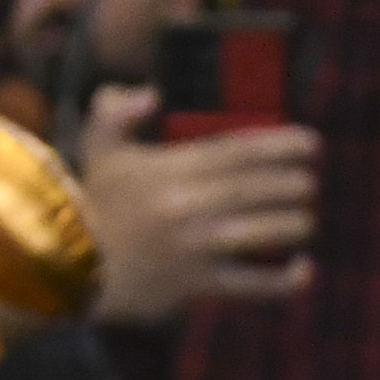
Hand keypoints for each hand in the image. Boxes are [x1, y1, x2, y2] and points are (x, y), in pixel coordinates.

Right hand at [71, 96, 316, 326]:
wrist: (66, 267)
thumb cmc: (91, 204)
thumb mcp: (97, 148)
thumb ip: (116, 109)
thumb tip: (151, 94)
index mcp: (170, 169)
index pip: (240, 150)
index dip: (282, 145)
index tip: (312, 144)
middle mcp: (187, 206)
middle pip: (260, 189)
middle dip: (295, 185)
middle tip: (310, 184)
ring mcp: (194, 247)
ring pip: (265, 232)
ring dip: (296, 224)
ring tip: (307, 219)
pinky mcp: (196, 285)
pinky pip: (252, 284)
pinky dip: (284, 280)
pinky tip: (304, 269)